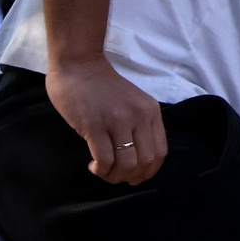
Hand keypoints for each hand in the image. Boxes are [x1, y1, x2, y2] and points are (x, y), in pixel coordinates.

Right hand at [48, 56, 166, 184]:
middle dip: (132, 177)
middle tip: (117, 176)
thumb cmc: (102, 86)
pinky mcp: (95, 125)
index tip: (135, 176)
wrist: (79, 64)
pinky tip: (93, 166)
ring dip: (115, 176)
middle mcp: (138, 117)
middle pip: (145, 161)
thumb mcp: (133, 102)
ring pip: (126, 164)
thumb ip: (139, 125)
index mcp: (150, 112)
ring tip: (103, 171)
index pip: (160, 152)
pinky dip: (101, 170)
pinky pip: (104, 159)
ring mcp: (117, 121)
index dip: (149, 171)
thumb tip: (138, 158)